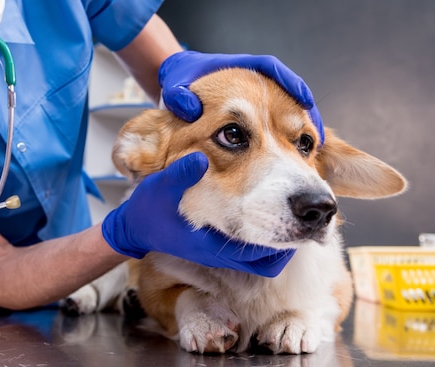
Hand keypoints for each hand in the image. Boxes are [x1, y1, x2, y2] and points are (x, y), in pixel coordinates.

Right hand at [101, 152, 295, 276]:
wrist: (134, 226)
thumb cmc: (148, 208)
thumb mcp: (161, 187)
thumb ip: (181, 174)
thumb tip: (201, 157)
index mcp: (212, 246)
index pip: (260, 259)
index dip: (283, 246)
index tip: (297, 224)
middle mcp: (220, 254)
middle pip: (267, 264)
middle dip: (287, 245)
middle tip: (300, 221)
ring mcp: (219, 252)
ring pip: (259, 258)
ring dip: (276, 240)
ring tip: (288, 215)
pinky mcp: (216, 247)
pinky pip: (248, 250)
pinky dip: (262, 237)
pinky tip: (265, 212)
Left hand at [159, 51, 324, 143]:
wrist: (181, 85)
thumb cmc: (182, 82)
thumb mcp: (177, 87)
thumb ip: (180, 96)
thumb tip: (189, 108)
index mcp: (241, 68)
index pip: (271, 68)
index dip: (291, 83)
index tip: (303, 98)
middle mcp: (257, 82)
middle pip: (290, 92)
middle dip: (305, 113)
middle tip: (313, 135)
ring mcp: (262, 97)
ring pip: (290, 110)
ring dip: (301, 128)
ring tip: (310, 148)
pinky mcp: (261, 113)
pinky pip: (282, 122)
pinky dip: (290, 137)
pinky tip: (295, 155)